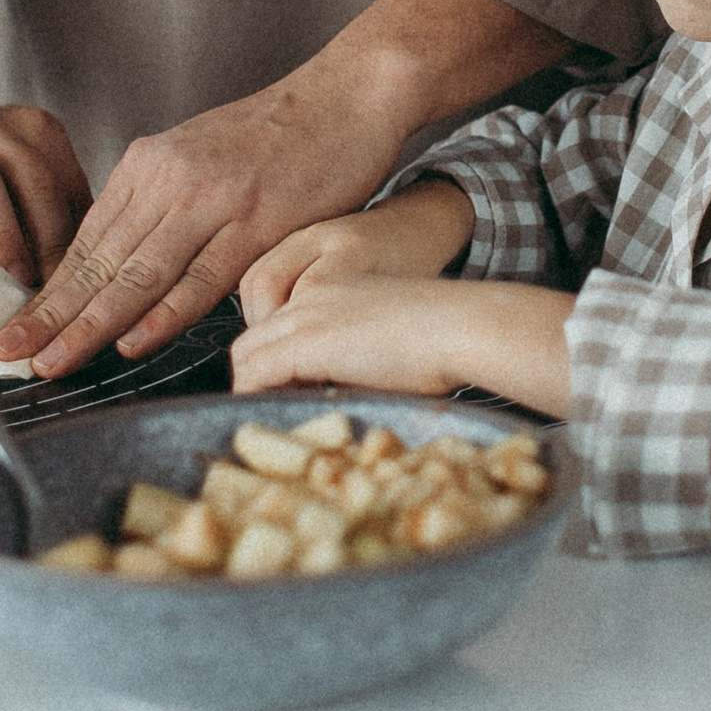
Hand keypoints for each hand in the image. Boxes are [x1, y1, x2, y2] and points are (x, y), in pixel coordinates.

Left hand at [0, 0, 566, 375]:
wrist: (349, 94)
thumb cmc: (282, 136)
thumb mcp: (201, 159)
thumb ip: (162, 208)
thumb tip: (124, 265)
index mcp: (150, 165)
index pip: (85, 242)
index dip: (46, 292)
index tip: (13, 329)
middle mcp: (171, 178)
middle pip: (98, 260)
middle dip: (47, 315)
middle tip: (6, 354)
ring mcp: (215, 199)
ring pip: (137, 273)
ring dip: (89, 324)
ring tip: (52, 360)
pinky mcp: (260, 220)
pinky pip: (202, 276)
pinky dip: (164, 312)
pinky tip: (132, 339)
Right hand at [0, 94, 90, 284]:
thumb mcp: (16, 173)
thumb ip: (47, 210)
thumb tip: (75, 271)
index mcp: (34, 128)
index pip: (68, 182)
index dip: (80, 233)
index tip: (82, 275)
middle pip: (32, 176)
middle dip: (49, 236)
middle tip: (54, 284)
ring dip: (3, 235)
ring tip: (15, 278)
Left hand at [233, 275, 572, 417]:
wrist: (464, 325)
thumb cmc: (449, 338)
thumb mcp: (396, 341)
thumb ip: (363, 360)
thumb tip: (350, 396)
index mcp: (335, 289)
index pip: (279, 327)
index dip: (274, 365)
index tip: (286, 395)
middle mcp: (312, 297)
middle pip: (252, 340)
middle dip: (254, 378)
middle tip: (272, 412)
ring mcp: (306, 317)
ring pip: (246, 355)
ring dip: (253, 390)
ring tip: (273, 421)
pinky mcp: (306, 342)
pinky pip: (255, 373)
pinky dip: (254, 398)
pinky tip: (271, 418)